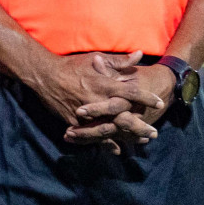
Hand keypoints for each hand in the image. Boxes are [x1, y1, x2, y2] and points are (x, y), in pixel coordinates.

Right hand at [31, 52, 162, 150]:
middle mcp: (97, 101)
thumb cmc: (71, 65)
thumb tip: (140, 55)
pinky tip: (116, 149)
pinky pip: (93, 135)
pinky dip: (106, 143)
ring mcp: (86, 114)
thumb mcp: (95, 58)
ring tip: (141, 141)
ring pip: (110, 130)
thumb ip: (119, 60)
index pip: (130, 92)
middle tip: (154, 133)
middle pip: (123, 117)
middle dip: (140, 126)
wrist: (44, 75)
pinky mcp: (75, 122)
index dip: (146, 98)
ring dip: (127, 137)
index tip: (159, 103)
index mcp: (103, 84)